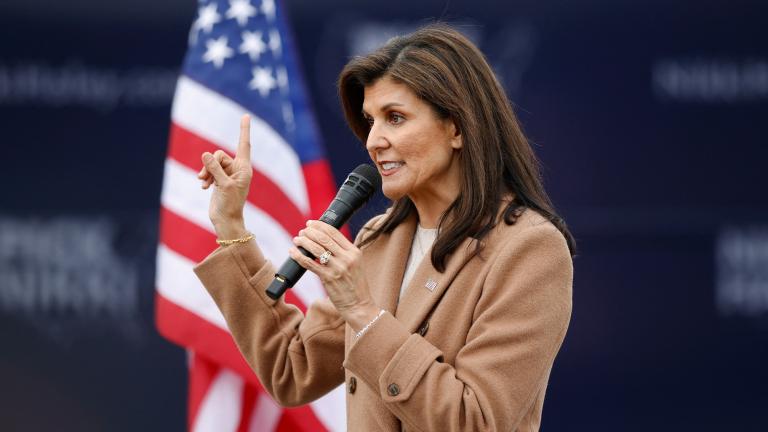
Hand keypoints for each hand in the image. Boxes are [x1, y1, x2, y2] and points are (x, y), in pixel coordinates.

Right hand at [198, 114, 251, 238]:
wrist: (225, 220)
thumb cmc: (229, 205)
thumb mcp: (222, 185)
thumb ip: (214, 168)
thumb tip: (206, 153)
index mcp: (244, 168)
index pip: (244, 144)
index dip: (244, 130)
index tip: (246, 115)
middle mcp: (237, 169)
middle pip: (219, 155)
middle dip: (210, 164)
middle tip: (206, 177)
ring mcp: (227, 174)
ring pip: (212, 162)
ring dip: (206, 171)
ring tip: (203, 182)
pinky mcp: (219, 180)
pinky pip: (209, 170)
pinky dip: (205, 177)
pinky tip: (203, 186)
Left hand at [289, 220, 379, 329]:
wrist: (359, 305)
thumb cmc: (355, 286)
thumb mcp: (355, 264)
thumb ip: (343, 252)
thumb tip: (325, 242)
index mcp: (354, 252)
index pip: (335, 232)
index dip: (320, 226)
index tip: (311, 223)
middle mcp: (347, 258)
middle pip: (324, 238)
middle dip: (310, 232)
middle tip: (302, 231)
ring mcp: (337, 268)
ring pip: (316, 248)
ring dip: (303, 242)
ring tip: (297, 239)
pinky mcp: (328, 278)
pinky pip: (309, 263)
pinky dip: (299, 256)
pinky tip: (293, 252)